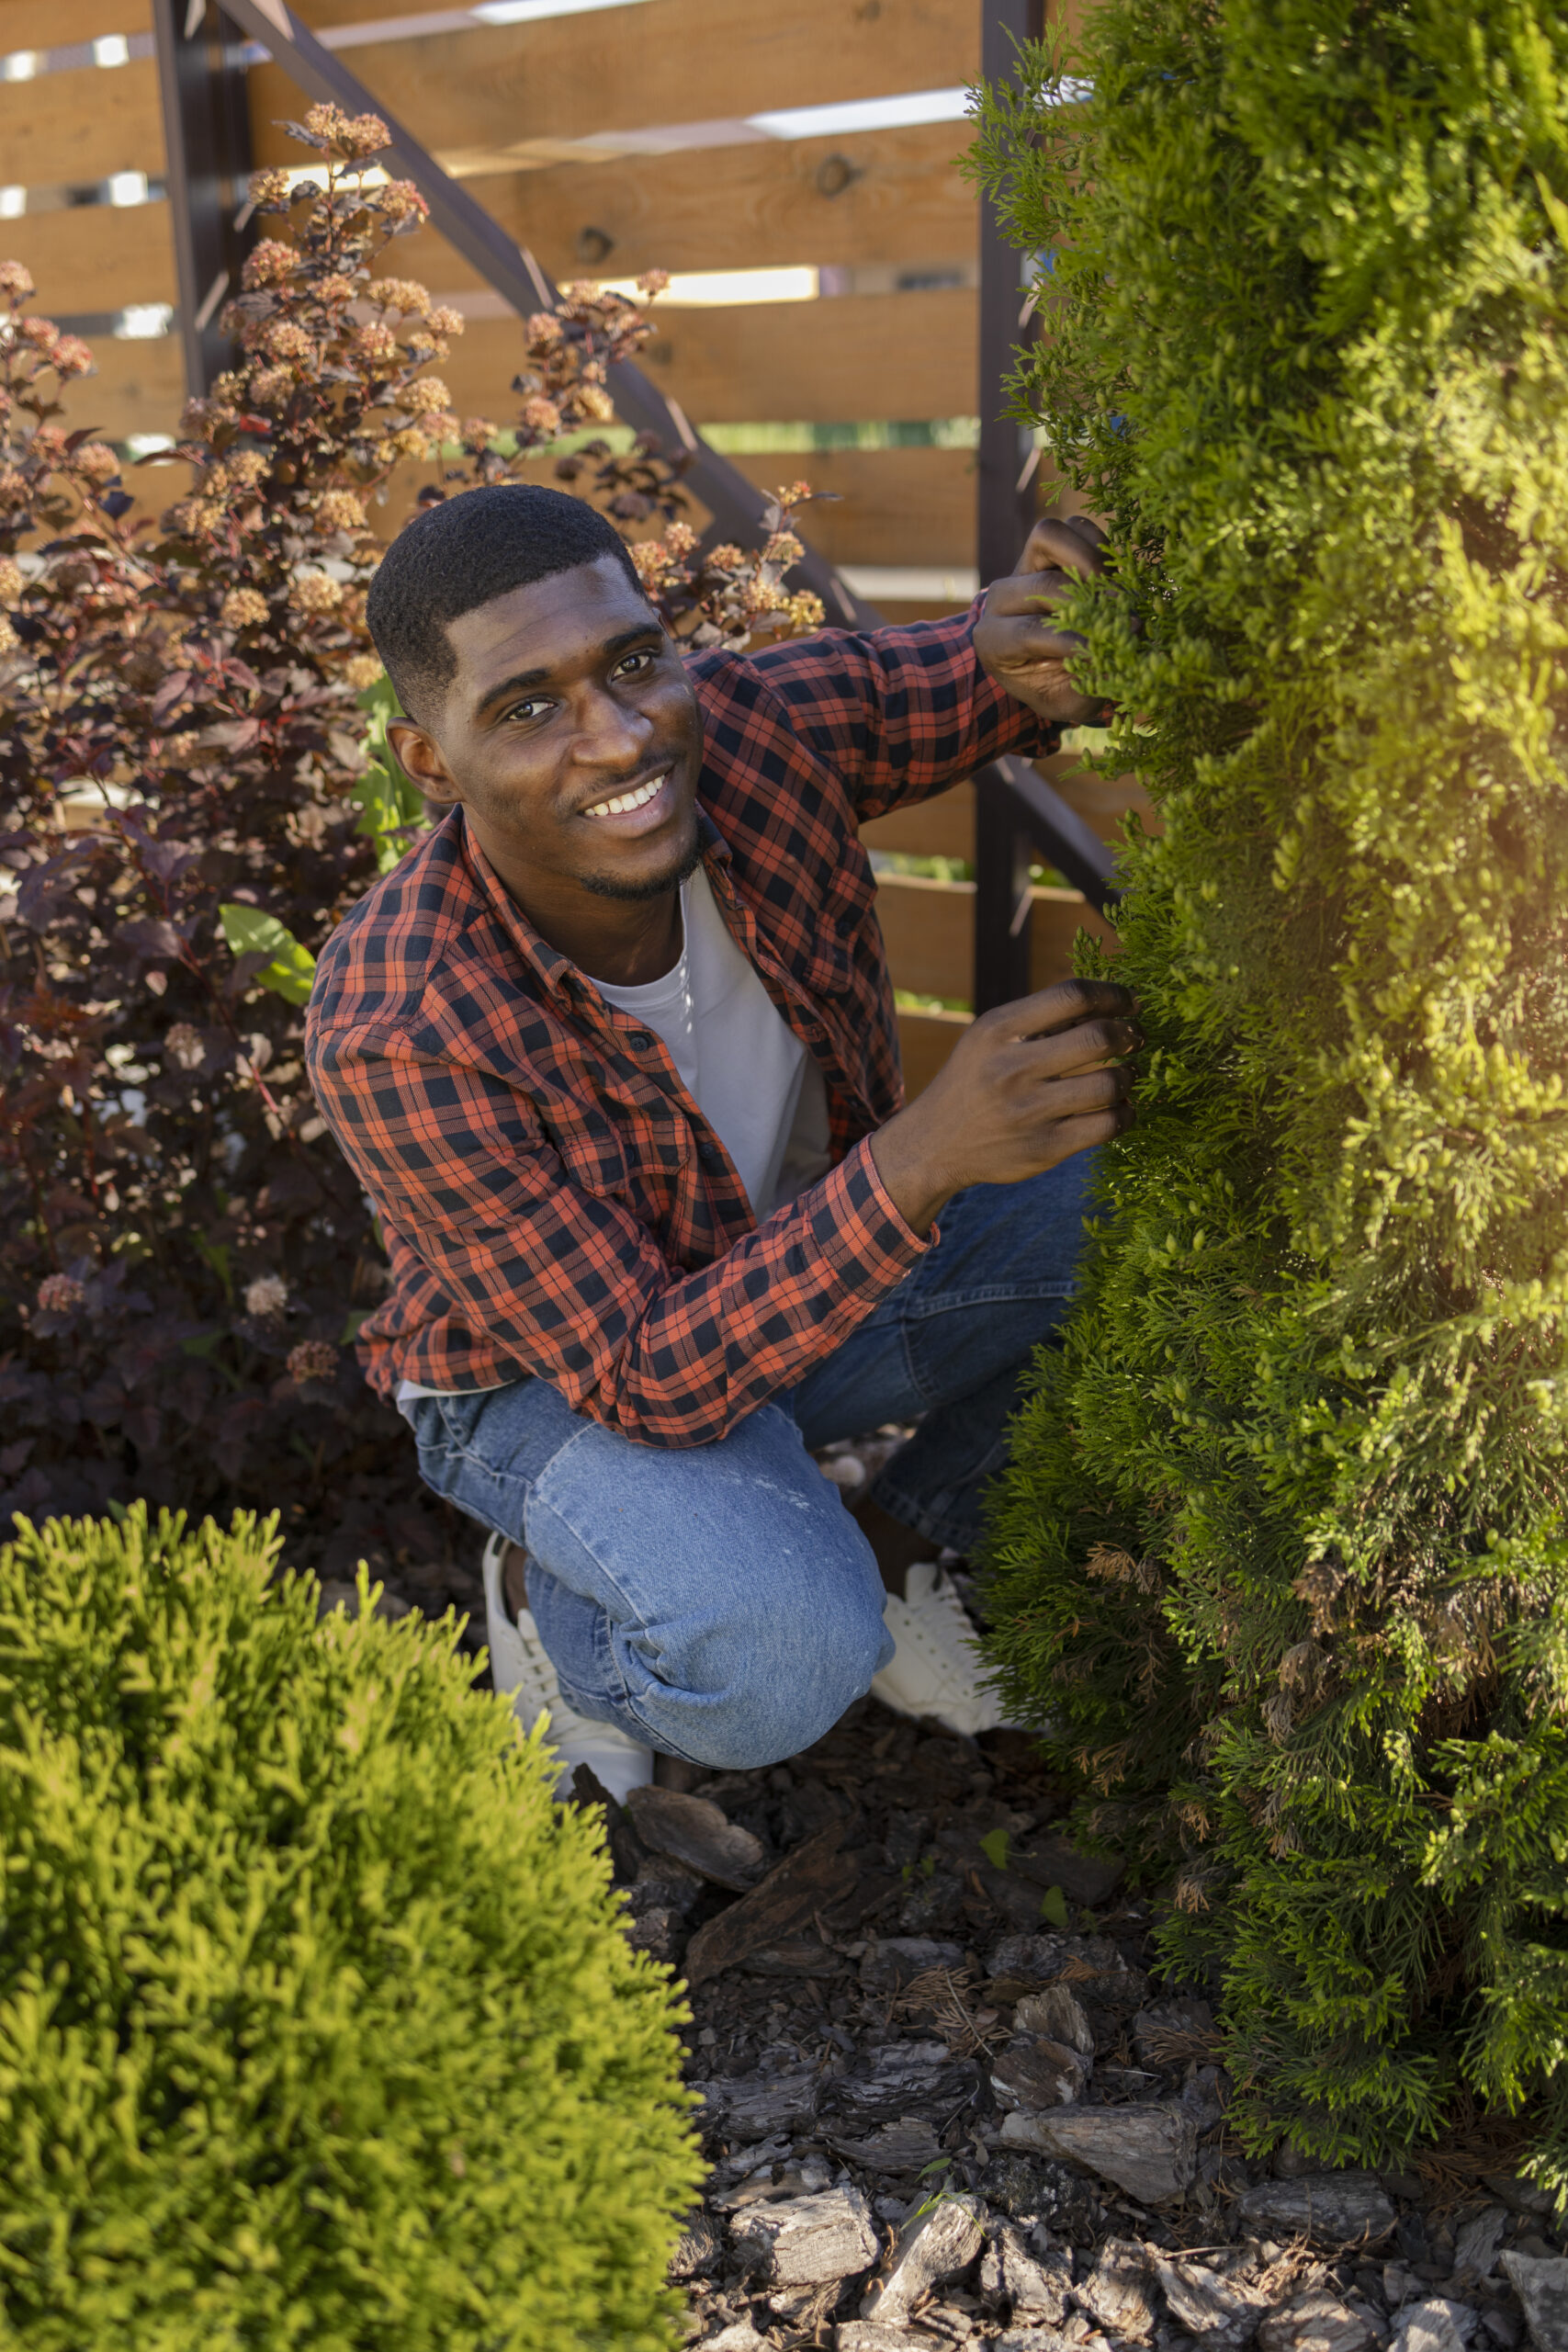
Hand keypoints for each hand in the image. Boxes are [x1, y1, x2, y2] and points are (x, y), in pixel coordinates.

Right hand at [870, 978, 1138, 1232]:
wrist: (934, 1143)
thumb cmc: (974, 1080)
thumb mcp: (988, 1038)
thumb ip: (1038, 1018)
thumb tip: (1107, 1002)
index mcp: (998, 1030)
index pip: (1072, 996)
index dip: (1113, 994)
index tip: (1130, 1002)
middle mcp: (1012, 1069)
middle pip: (1099, 1038)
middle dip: (1130, 1035)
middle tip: (1136, 1038)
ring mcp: (1029, 1112)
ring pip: (1110, 1084)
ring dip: (1130, 1075)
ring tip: (1127, 1074)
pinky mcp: (1044, 1148)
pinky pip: (1107, 1126)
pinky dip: (1126, 1113)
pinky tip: (1121, 1107)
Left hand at [974, 514, 1110, 726]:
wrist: (1042, 658)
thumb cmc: (1054, 683)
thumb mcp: (1065, 701)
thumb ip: (1085, 687)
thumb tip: (1114, 659)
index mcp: (994, 641)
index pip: (1029, 632)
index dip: (1072, 639)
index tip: (1109, 645)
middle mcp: (1000, 598)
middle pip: (1044, 584)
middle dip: (1089, 601)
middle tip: (1125, 618)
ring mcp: (1021, 566)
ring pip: (1049, 536)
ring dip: (1090, 560)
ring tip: (1114, 591)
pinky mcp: (1046, 546)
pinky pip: (1073, 527)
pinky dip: (1098, 545)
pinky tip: (1112, 577)